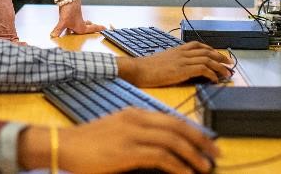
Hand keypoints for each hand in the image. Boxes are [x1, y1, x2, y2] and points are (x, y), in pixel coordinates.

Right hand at [19, 107, 217, 172]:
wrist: (65, 145)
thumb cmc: (88, 143)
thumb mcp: (116, 132)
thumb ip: (137, 135)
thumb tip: (161, 149)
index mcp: (134, 113)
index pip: (171, 118)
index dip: (192, 130)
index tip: (206, 142)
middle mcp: (136, 119)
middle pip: (177, 126)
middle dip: (200, 140)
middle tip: (215, 152)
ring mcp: (132, 134)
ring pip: (173, 141)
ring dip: (193, 155)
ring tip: (205, 167)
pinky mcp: (128, 151)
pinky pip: (161, 157)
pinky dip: (179, 166)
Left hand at [50, 0, 105, 36]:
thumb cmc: (69, 11)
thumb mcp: (63, 22)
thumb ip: (58, 30)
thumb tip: (52, 37)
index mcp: (81, 27)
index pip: (91, 29)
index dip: (98, 29)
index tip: (105, 28)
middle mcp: (79, 23)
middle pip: (87, 27)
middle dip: (91, 28)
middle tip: (96, 28)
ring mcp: (75, 18)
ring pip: (80, 23)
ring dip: (83, 25)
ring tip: (84, 27)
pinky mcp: (70, 14)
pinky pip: (73, 21)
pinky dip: (73, 23)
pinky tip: (69, 24)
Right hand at [117, 42, 233, 87]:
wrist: (138, 69)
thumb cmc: (146, 69)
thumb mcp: (162, 61)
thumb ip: (173, 62)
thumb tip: (180, 68)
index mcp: (177, 50)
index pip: (198, 45)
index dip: (210, 49)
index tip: (218, 56)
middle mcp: (182, 53)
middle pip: (206, 51)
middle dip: (220, 57)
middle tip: (229, 64)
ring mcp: (182, 60)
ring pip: (207, 59)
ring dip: (220, 66)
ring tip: (227, 73)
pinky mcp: (182, 69)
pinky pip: (202, 69)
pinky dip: (211, 74)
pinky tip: (214, 80)